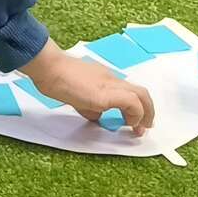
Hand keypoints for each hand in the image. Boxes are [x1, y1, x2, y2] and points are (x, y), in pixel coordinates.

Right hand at [21, 41, 155, 133]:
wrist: (49, 68)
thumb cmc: (56, 78)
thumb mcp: (78, 96)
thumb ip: (91, 107)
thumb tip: (99, 118)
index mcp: (106, 79)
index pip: (129, 92)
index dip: (137, 108)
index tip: (134, 122)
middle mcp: (112, 80)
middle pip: (142, 93)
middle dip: (148, 112)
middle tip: (144, 127)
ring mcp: (110, 85)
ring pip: (141, 95)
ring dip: (145, 114)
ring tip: (139, 128)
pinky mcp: (106, 94)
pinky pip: (131, 102)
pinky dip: (134, 114)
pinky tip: (125, 123)